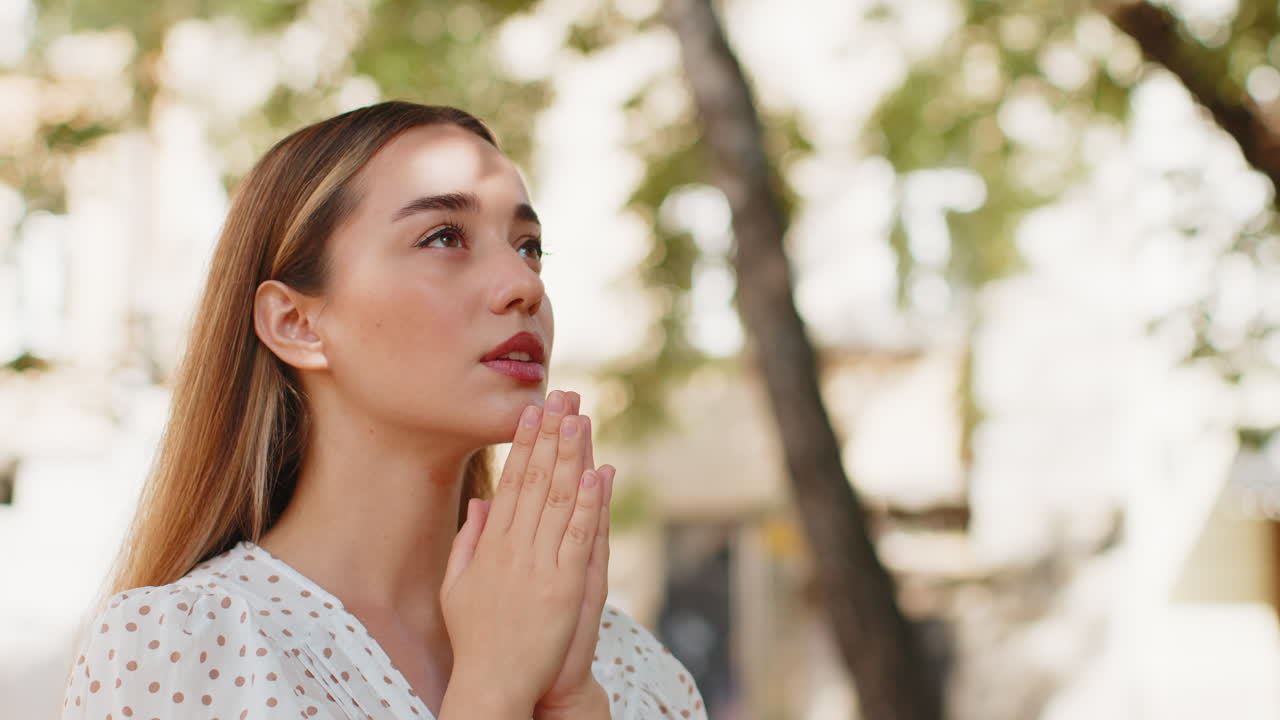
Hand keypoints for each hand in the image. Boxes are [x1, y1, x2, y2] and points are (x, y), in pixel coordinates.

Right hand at [440, 389, 605, 712]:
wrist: (494, 682)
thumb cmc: (477, 637)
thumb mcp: (457, 585)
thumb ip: (469, 541)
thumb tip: (481, 503)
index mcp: (491, 545)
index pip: (510, 482)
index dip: (523, 443)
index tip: (532, 410)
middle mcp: (513, 548)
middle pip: (535, 480)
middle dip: (550, 435)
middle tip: (562, 395)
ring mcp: (539, 566)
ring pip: (557, 499)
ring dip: (571, 456)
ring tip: (580, 418)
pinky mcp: (565, 586)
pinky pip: (578, 536)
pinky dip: (588, 504)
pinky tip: (598, 474)